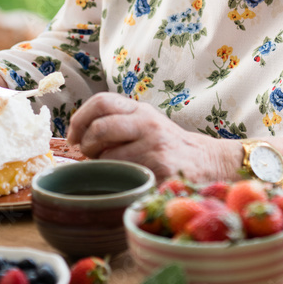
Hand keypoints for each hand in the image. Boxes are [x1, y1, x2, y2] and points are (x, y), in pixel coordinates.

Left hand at [66, 92, 241, 182]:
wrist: (208, 162)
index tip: (74, 137)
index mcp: (141, 110)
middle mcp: (148, 124)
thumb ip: (118, 123)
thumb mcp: (147, 124)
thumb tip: (76, 136)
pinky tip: (129, 182)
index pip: (101, 102)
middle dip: (87, 146)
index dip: (79, 119)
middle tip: (91, 156)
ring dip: (104, 167)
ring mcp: (155, 147)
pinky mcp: (161, 170)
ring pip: (109, 157)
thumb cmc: (168, 146)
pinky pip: (125, 177)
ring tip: (114, 170)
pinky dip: (121, 181)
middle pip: (99, 129)